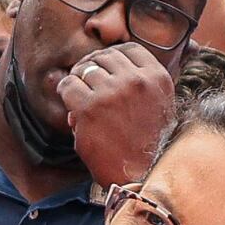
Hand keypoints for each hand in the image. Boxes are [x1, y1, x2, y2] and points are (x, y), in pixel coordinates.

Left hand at [49, 41, 176, 184]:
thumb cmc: (151, 146)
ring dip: (79, 83)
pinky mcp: (89, 108)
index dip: (112, 56)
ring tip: (81, 100)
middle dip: (92, 67)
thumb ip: (140, 85)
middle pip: (104, 56)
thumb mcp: (159, 106)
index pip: (128, 48)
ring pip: (84, 69)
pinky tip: (72, 109)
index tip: (104, 68)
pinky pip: (67, 85)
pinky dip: (66, 94)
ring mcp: (112, 92)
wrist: (144, 176)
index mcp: (157, 78)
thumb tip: (102, 71)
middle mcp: (136, 80)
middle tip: (86, 84)